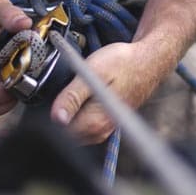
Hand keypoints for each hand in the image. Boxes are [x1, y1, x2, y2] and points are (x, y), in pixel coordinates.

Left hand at [50, 41, 166, 144]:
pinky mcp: (108, 122)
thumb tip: (56, 118)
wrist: (148, 61)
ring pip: (75, 130)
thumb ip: (72, 97)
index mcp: (94, 122)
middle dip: (57, 117)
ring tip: (74, 92)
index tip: (49, 98)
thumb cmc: (123, 64)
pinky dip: (79, 115)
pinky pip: (85, 125)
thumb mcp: (92, 74)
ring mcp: (105, 129)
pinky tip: (82, 98)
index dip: (47, 116)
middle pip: (65, 133)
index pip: (58, 132)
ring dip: (69, 115)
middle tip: (61, 91)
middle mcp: (100, 131)